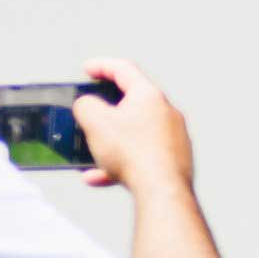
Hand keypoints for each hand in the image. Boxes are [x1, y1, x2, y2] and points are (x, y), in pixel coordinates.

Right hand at [71, 54, 194, 196]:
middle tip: (90, 114)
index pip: (124, 69)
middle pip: (130, 104)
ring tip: (90, 153)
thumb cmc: (135, 155)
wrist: (162, 191)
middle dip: (105, 111)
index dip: (101, 66)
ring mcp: (172, 138)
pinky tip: (99, 177)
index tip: (88, 69)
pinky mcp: (173, 160)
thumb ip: (85, 106)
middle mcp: (166, 113)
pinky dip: (119, 164)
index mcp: (149, 95)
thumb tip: (86, 105)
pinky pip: (140, 157)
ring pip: (133, 135)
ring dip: (109, 142)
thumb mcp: (95, 123)